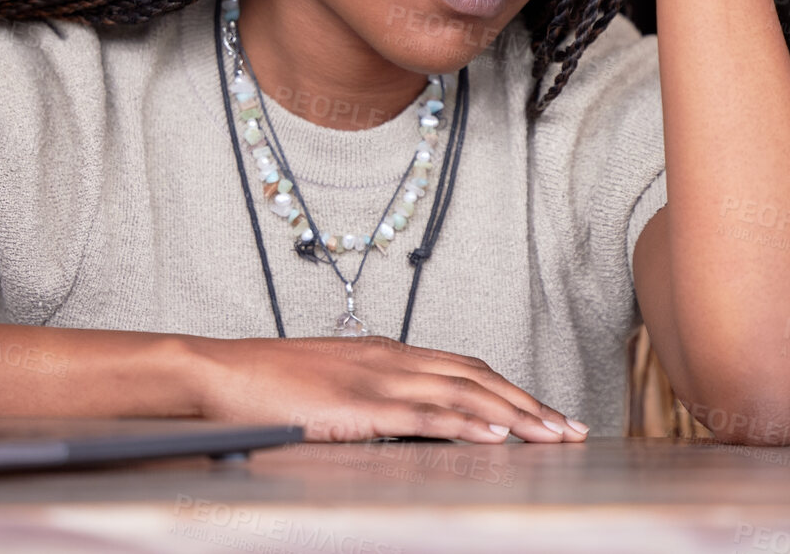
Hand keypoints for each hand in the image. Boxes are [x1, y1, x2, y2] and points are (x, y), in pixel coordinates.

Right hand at [186, 334, 587, 442]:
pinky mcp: (359, 405)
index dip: (510, 388)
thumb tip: (404, 417)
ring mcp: (376, 379)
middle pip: (477, 376)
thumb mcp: (331, 382)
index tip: (546, 411)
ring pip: (462, 392)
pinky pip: (423, 415)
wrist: (218, 372)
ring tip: (552, 435)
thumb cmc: (266, 382)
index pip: (465, 366)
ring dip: (514, 414)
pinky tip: (494, 436)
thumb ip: (371, 395)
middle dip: (530, 403)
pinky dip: (465, 423)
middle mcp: (390, 358)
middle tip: (571, 427)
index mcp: (385, 352)